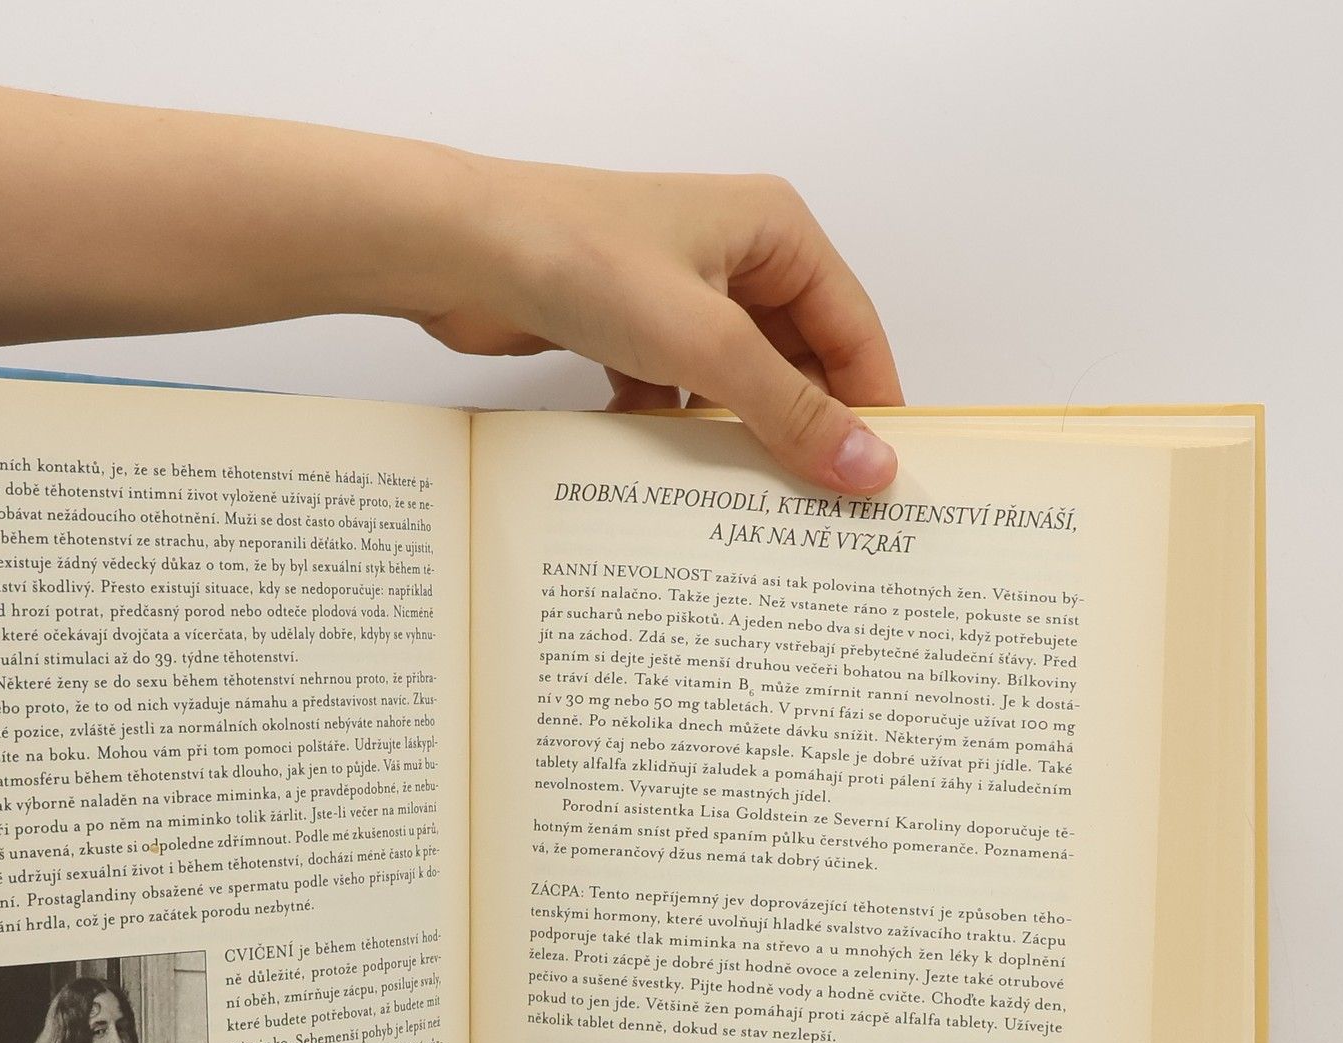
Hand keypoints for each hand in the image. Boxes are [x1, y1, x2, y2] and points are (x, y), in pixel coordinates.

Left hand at [411, 157, 902, 492]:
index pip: (852, 328)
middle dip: (803, 429)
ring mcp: (678, 294)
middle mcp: (734, 255)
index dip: (870, 404)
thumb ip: (790, 412)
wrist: (461, 252)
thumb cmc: (584, 260)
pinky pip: (677, 394)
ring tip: (755, 509)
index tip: (881, 480)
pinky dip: (677, 434)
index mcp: (775, 231)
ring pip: (734, 383)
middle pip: (796, 360)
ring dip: (739, 439)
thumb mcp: (707, 343)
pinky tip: (674, 483)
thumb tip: (870, 468)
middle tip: (820, 510)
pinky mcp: (629, 329)